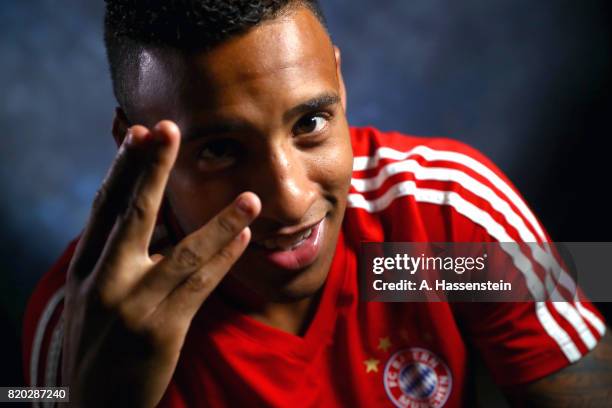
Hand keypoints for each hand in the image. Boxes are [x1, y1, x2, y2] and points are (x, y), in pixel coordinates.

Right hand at [61, 121, 260, 406]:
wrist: (95, 405)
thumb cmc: (101, 343)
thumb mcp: (96, 296)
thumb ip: (118, 255)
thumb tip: (150, 213)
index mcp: (86, 269)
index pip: (106, 207)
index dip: (124, 168)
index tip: (143, 133)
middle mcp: (105, 281)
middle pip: (133, 214)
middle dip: (153, 169)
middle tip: (170, 129)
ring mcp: (133, 306)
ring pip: (182, 251)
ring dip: (220, 221)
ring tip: (250, 197)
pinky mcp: (161, 330)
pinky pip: (200, 286)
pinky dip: (224, 259)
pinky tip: (243, 238)